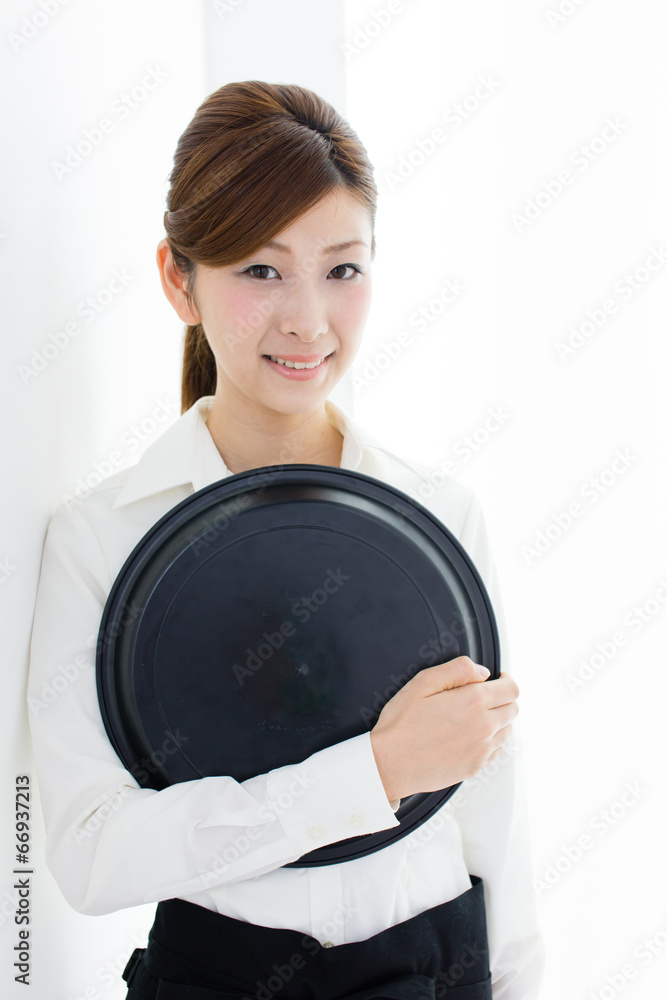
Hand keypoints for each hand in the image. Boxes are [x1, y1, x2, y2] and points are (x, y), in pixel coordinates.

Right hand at [369, 656, 518, 800]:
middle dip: (503, 698)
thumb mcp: (423, 683)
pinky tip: (470, 736)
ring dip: (498, 720)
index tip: (498, 679)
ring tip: (474, 716)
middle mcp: (484, 727)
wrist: (390, 764)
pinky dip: (490, 740)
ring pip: (507, 730)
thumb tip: (482, 671)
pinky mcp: (476, 767)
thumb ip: (457, 670)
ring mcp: (482, 750)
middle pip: (513, 709)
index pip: (511, 689)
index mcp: (473, 702)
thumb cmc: (401, 725)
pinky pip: (496, 750)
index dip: (507, 680)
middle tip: (484, 696)